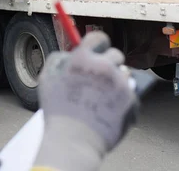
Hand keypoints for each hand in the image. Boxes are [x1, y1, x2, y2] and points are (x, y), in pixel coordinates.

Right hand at [33, 31, 138, 170]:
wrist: (73, 140)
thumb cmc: (58, 111)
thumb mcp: (47, 78)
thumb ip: (59, 59)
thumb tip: (71, 53)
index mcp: (83, 58)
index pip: (98, 38)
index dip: (98, 44)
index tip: (97, 51)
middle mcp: (104, 66)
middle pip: (115, 54)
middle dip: (107, 63)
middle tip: (98, 77)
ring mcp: (120, 82)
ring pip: (124, 73)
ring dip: (116, 81)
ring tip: (102, 97)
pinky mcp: (131, 99)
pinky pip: (131, 92)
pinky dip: (123, 99)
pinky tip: (109, 109)